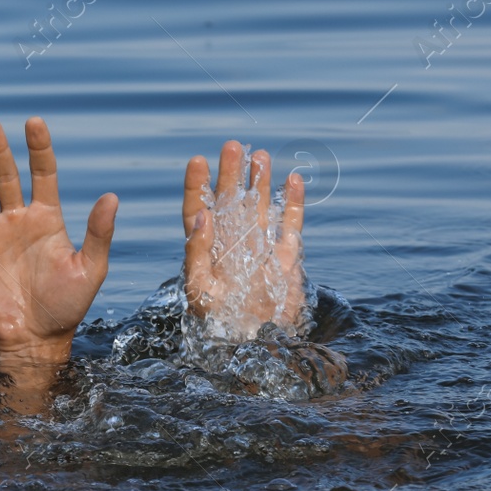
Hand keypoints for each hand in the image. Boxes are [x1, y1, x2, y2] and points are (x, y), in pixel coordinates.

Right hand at [0, 116, 116, 375]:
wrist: (35, 340)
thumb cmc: (67, 307)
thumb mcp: (91, 268)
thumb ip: (98, 233)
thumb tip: (112, 197)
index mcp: (48, 219)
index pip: (43, 173)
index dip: (39, 148)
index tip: (34, 122)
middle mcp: (18, 219)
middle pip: (6, 174)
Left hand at [182, 140, 307, 340]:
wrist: (253, 344)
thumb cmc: (218, 321)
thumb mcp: (198, 288)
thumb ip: (197, 251)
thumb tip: (202, 214)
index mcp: (206, 250)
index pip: (199, 210)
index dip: (197, 186)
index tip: (197, 161)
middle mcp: (232, 244)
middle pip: (230, 201)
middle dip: (231, 173)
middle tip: (232, 146)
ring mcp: (260, 249)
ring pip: (259, 207)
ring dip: (260, 182)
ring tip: (260, 155)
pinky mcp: (285, 259)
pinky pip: (289, 225)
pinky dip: (292, 203)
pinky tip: (293, 180)